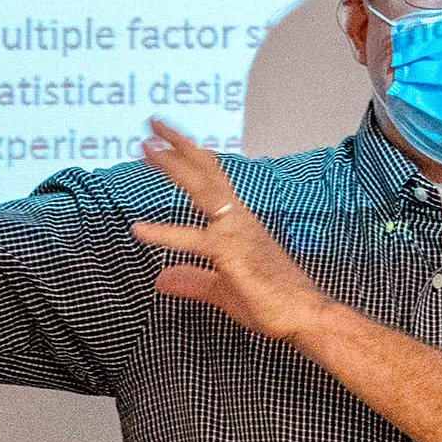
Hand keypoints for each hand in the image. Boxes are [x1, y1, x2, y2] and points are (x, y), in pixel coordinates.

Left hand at [131, 121, 333, 342]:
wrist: (305, 316)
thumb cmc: (273, 302)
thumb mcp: (222, 289)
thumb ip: (191, 280)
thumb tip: (161, 279)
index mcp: (241, 224)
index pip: (215, 181)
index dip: (192, 158)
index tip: (169, 140)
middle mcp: (240, 220)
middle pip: (208, 173)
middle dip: (180, 147)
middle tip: (153, 125)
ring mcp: (236, 233)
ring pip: (204, 190)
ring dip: (174, 167)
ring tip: (147, 148)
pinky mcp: (231, 254)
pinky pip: (193, 239)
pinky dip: (163, 232)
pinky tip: (137, 229)